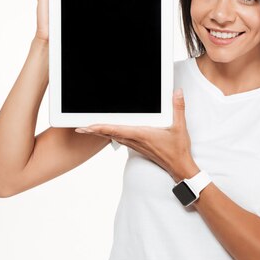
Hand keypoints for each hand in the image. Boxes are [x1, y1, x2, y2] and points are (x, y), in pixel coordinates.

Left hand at [74, 88, 196, 180]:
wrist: (178, 167)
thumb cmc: (178, 150)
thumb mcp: (179, 127)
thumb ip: (178, 108)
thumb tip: (177, 92)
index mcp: (141, 134)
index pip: (117, 130)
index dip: (101, 128)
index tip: (88, 126)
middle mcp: (135, 140)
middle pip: (110, 134)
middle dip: (94, 130)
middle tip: (79, 127)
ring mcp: (135, 145)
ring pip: (113, 137)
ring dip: (100, 133)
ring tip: (88, 128)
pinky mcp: (138, 146)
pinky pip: (120, 139)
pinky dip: (110, 135)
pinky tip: (108, 132)